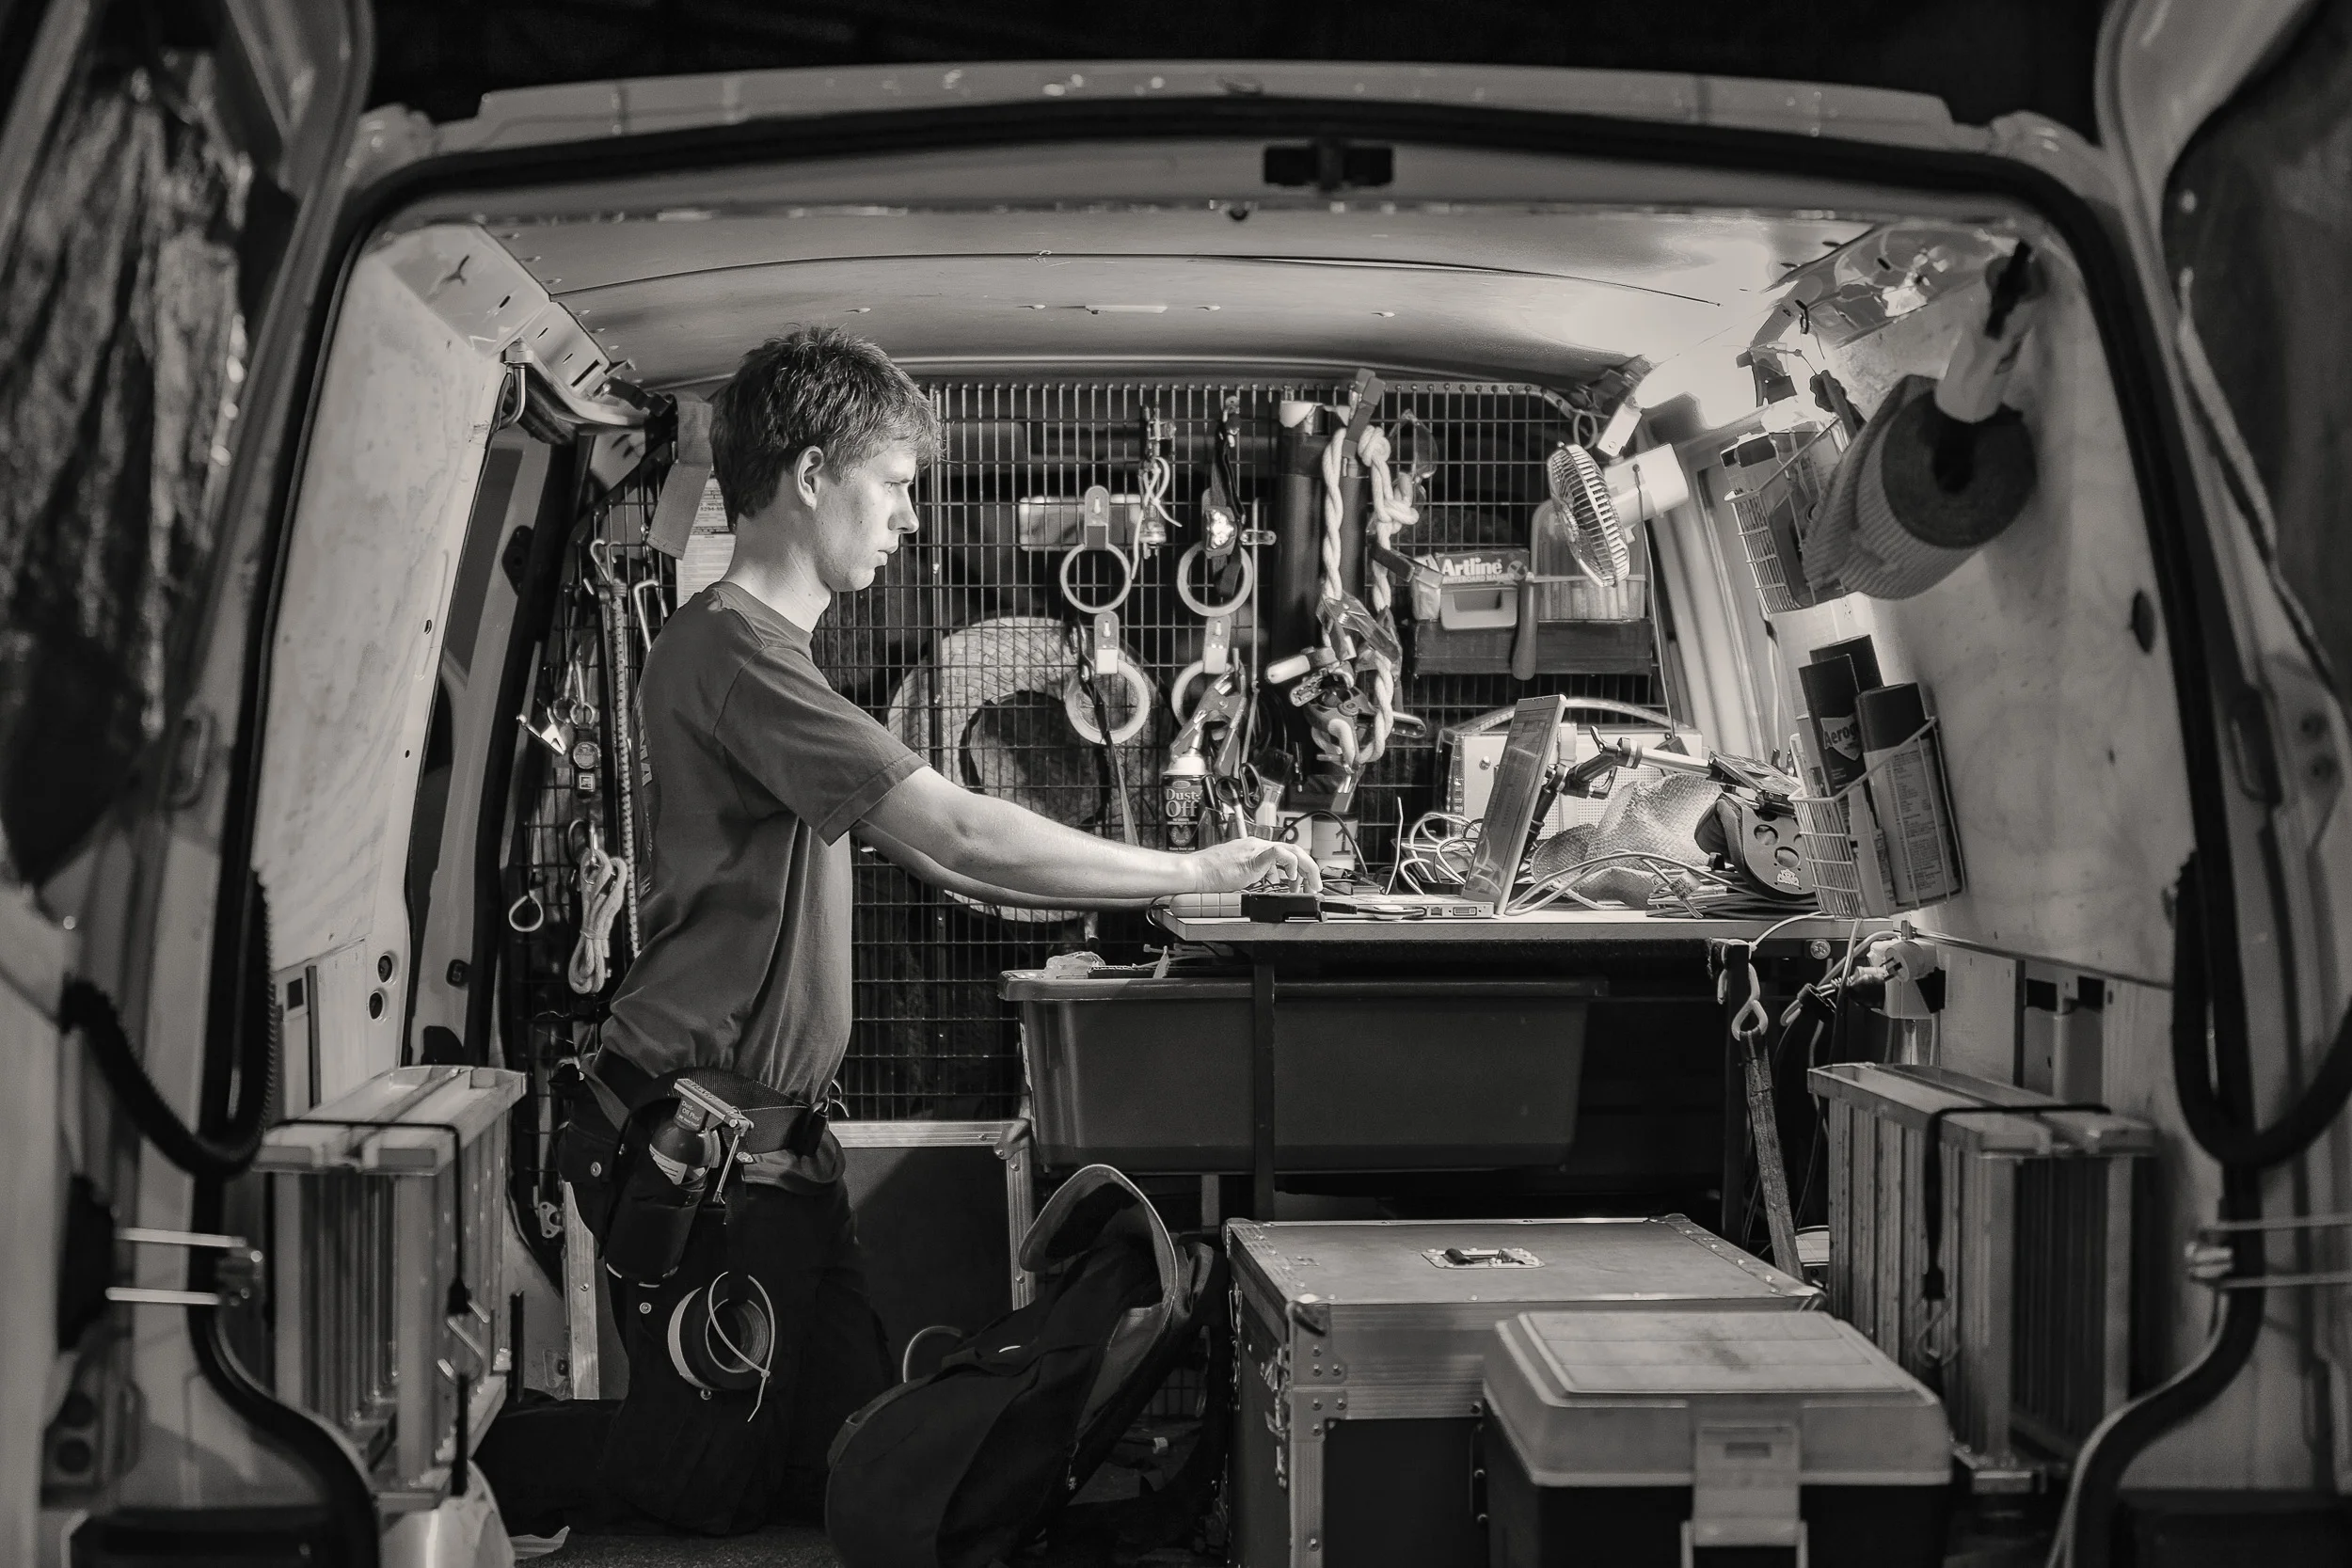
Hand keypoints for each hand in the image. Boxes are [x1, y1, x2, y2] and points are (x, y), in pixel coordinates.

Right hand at [1187, 835, 1321, 894]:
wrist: (1196, 872)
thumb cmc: (1210, 874)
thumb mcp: (1239, 874)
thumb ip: (1255, 874)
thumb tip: (1268, 881)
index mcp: (1255, 849)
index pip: (1285, 853)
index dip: (1299, 867)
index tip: (1303, 883)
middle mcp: (1257, 845)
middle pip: (1294, 850)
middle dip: (1309, 869)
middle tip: (1314, 886)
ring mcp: (1255, 849)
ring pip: (1293, 851)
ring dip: (1306, 869)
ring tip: (1309, 885)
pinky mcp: (1253, 856)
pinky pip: (1279, 854)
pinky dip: (1291, 865)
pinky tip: (1291, 878)